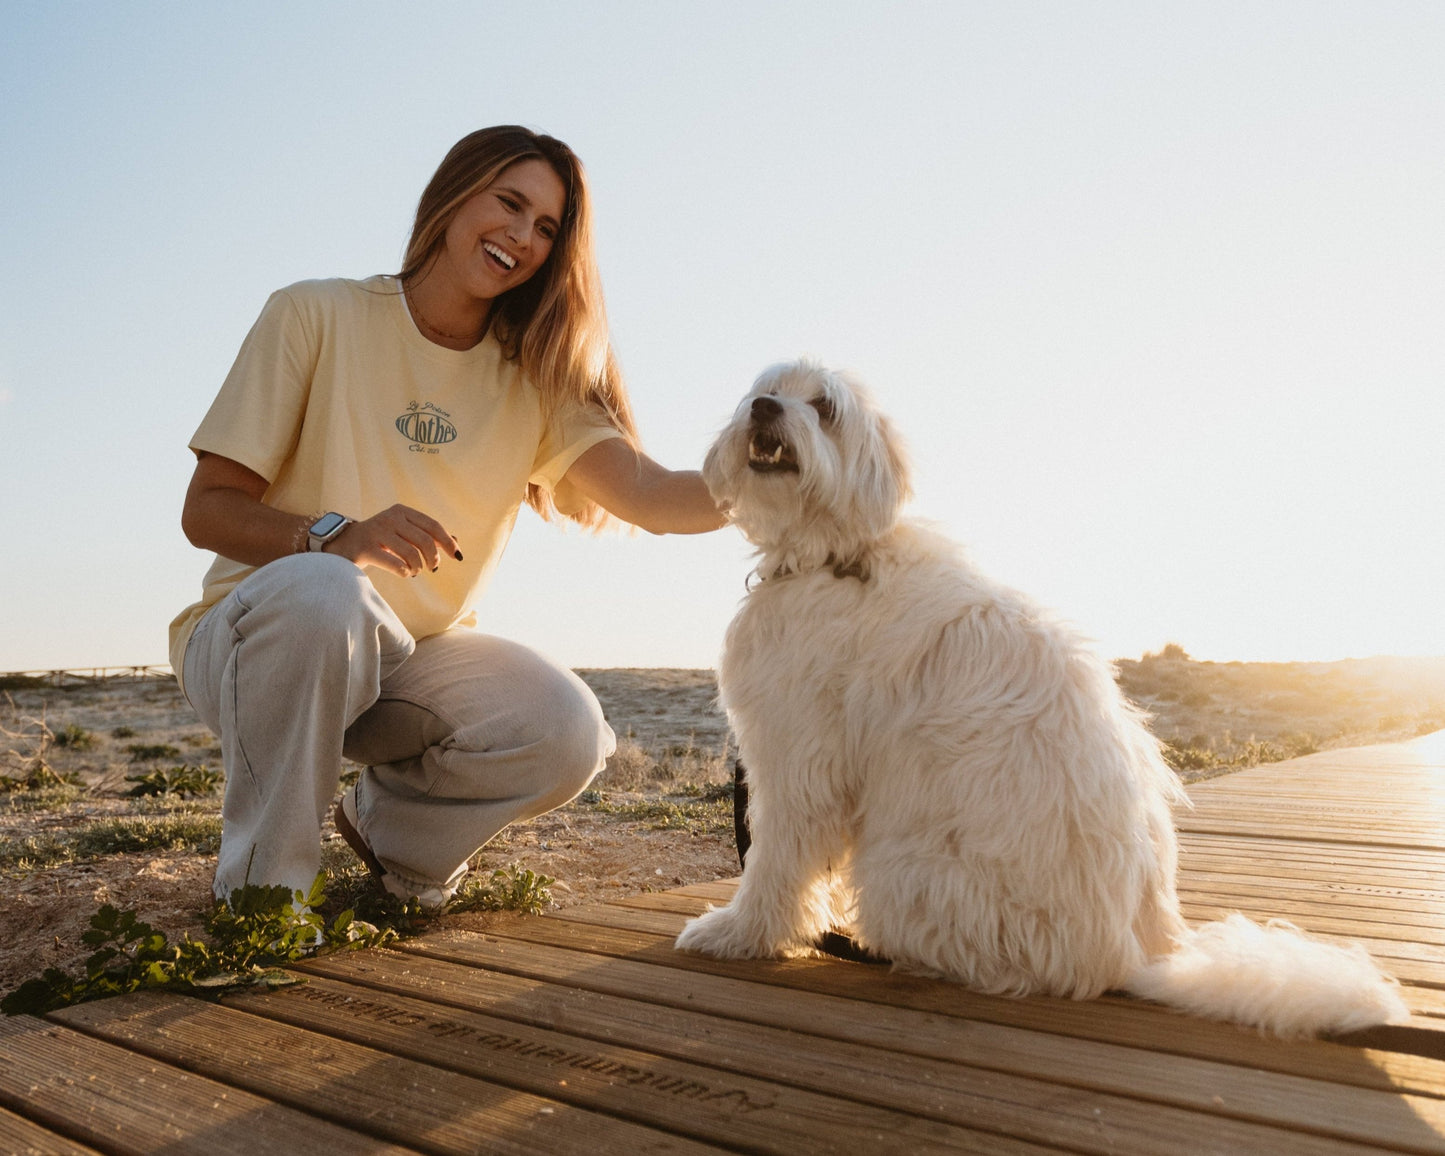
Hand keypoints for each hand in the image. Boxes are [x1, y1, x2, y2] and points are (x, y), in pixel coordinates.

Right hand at [325, 504, 460, 577]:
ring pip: (411, 553)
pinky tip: (405, 573)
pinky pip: (395, 564)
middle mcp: (390, 518)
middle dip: (433, 558)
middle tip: (432, 568)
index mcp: (401, 511)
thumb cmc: (380, 540)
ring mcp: (377, 531)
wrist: (343, 543)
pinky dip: (405, 572)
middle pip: (425, 540)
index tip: (457, 556)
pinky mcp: (366, 548)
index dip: (448, 542)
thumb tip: (455, 542)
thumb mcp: (403, 533)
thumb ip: (426, 535)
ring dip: (418, 567)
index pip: (433, 525)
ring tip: (415, 571)